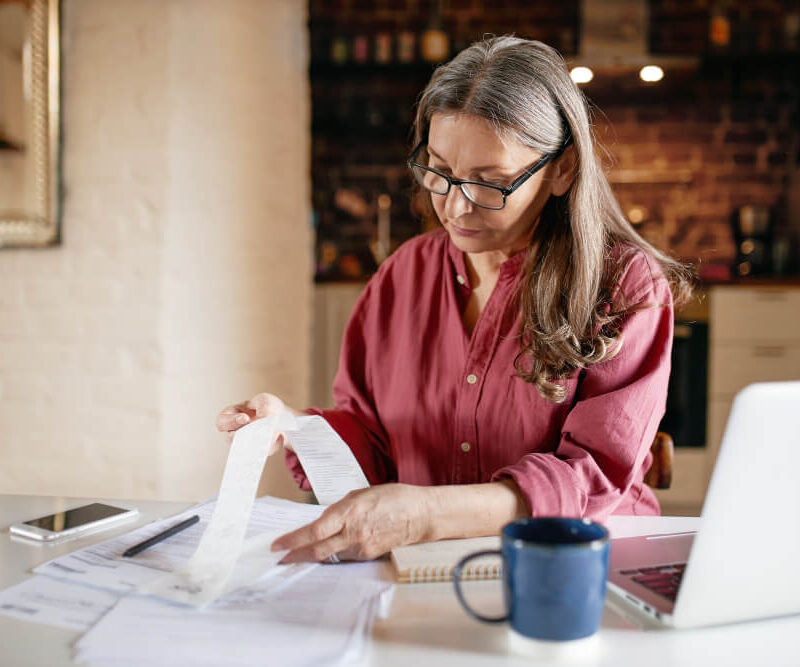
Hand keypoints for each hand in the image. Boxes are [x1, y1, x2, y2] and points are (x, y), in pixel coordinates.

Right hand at [215, 392, 297, 445]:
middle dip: (244, 434)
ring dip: (259, 441)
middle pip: (231, 439)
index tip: (245, 418)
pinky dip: (271, 445)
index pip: (221, 422)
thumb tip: (263, 416)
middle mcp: (234, 433)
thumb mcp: (265, 400)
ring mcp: (245, 444)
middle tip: (257, 429)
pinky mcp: (259, 451)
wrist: (280, 418)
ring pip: (247, 448)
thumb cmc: (266, 407)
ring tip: (271, 432)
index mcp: (230, 416)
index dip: (231, 421)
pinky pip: (262, 452)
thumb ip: (263, 405)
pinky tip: (279, 436)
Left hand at [271, 484, 432, 562]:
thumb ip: (340, 509)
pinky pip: (342, 557)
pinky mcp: (368, 555)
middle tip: (278, 558)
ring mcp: (361, 547)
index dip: (293, 540)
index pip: (314, 531)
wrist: (420, 515)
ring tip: (294, 555)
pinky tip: (321, 553)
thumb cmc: (393, 498)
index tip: (278, 545)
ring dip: (310, 556)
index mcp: (350, 512)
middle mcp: (353, 532)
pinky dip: (328, 556)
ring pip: (328, 556)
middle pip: (316, 550)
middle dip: (294, 555)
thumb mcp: (360, 494)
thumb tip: (322, 520)